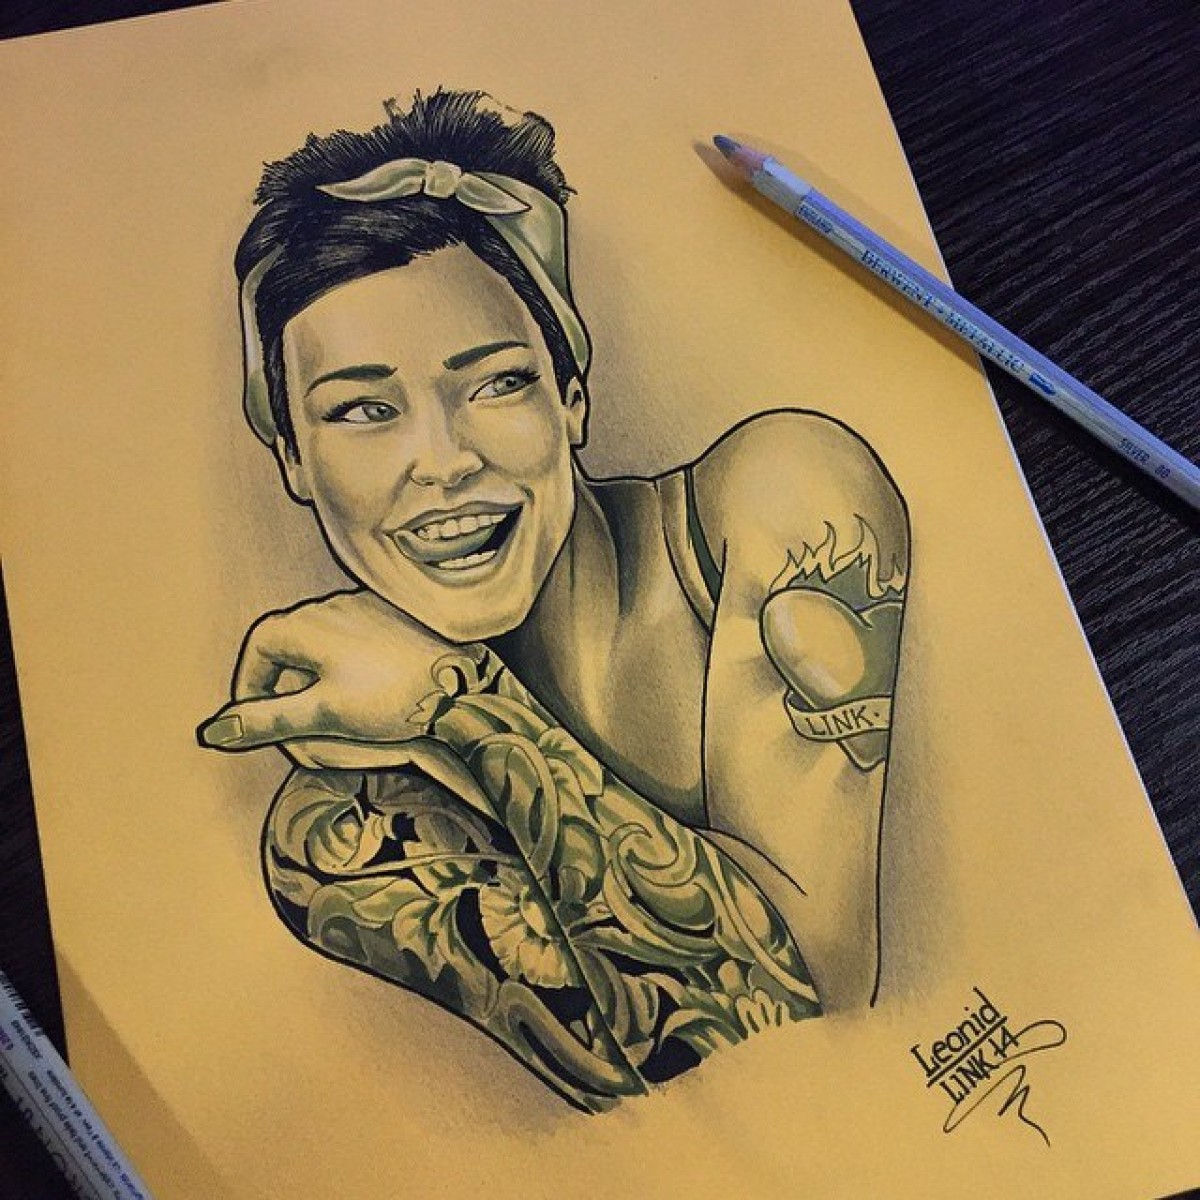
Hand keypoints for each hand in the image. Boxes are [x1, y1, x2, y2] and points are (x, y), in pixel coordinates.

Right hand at [197, 590, 456, 768]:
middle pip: (288, 648)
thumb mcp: (322, 714)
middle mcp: (327, 606)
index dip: (251, 692)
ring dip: (317, 681)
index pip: (257, 654)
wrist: (464, 681)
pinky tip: (370, 696)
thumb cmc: (392, 697)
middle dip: (285, 690)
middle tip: (298, 727)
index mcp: (303, 624)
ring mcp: (361, 606)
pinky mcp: (390, 615)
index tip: (259, 724)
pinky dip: (347, 670)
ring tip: (334, 716)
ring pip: (320, 645)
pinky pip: (352, 642)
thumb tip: (212, 731)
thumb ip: (266, 721)